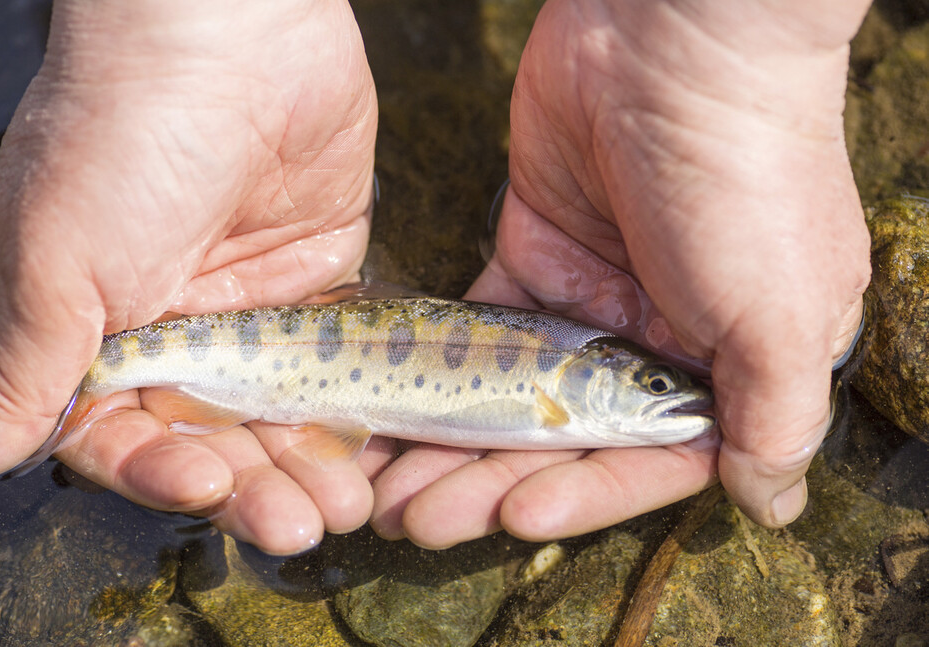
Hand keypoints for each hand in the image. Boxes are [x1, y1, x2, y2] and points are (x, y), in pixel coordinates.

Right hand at [0, 0, 379, 553]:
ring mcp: (258, 312)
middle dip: (257, 486)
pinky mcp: (324, 282)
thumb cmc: (120, 134)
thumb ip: (26, 369)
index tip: (207, 487)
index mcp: (105, 336)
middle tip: (302, 523)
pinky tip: (382, 444)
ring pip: (286, 413)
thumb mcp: (57, 259)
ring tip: (348, 502)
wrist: (230, 35)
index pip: (130, 437)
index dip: (166, 472)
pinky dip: (360, 405)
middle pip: (220, 438)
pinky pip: (342, 363)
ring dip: (312, 461)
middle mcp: (183, 333)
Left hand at [371, 0, 871, 546]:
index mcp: (725, 364)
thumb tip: (773, 501)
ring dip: (455, 443)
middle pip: (564, 437)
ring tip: (392, 489)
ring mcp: (587, 301)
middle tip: (419, 522)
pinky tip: (396, 415)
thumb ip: (772, 414)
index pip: (648, 461)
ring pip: (511, 395)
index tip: (513, 518)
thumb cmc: (744, 178)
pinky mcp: (529, 256)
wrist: (669, 37)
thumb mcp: (782, 309)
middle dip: (493, 482)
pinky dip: (438, 373)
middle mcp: (655, 342)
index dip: (583, 494)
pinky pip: (479, 332)